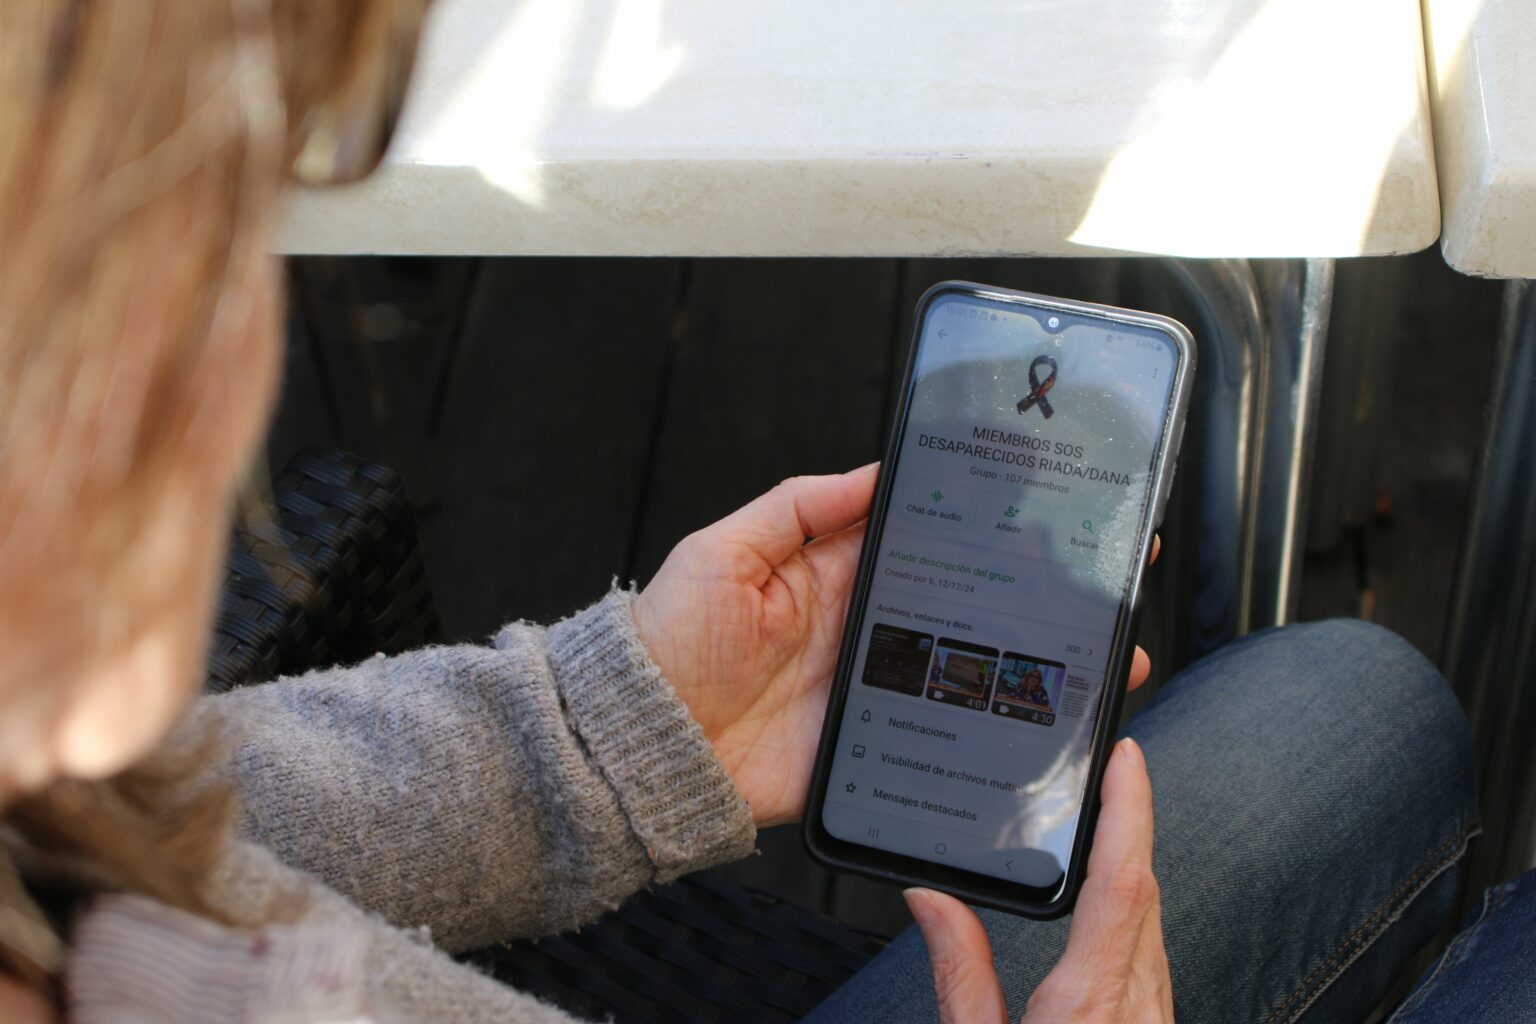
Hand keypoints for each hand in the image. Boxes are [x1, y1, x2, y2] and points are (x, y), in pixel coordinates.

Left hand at [632, 466, 1159, 826]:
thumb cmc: (667, 640)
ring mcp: (873, 686)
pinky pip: (941, 732)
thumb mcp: (724, 550)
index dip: (976, 521)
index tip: (1036, 503)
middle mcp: (863, 626)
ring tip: (1100, 650)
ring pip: (966, 666)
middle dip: (1028, 589)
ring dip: (1029, 659)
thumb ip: (798, 506)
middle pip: (961, 601)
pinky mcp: (873, 742)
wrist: (642, 744)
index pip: (920, 536)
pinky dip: (991, 727)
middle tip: (1099, 574)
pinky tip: (1042, 718)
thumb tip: (872, 471)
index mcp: (832, 572)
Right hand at [904, 738, 1173, 1022]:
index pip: (1122, 883)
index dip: (1128, 809)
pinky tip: (1112, 902)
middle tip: (1106, 768)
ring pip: (1154, 922)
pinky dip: (1133, 912)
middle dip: (1126, 823)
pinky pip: (1151, 956)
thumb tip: (932, 898)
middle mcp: (1136, 1005)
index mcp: (1089, 1004)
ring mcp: (1155, 1017)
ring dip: (1132, 865)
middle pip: (1144, 892)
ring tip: (1107, 818)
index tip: (1124, 757)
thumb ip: (960, 976)